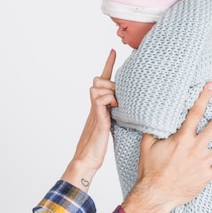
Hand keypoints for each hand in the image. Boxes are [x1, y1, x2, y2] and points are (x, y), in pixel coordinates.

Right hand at [61, 50, 117, 189]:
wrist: (86, 161)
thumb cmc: (97, 148)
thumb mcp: (109, 126)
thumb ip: (113, 114)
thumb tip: (125, 108)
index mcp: (99, 107)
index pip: (103, 81)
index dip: (108, 65)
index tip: (113, 51)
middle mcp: (95, 106)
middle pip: (98, 80)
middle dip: (110, 81)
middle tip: (118, 96)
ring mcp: (95, 111)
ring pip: (98, 87)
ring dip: (110, 91)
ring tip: (117, 105)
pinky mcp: (97, 119)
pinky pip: (101, 100)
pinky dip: (109, 99)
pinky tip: (115, 108)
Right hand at [122, 82, 211, 212]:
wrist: (156, 195)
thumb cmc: (150, 172)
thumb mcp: (146, 148)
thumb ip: (152, 133)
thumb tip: (153, 121)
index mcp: (182, 139)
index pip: (195, 113)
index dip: (204, 97)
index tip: (211, 85)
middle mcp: (195, 149)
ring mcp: (203, 163)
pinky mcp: (206, 176)